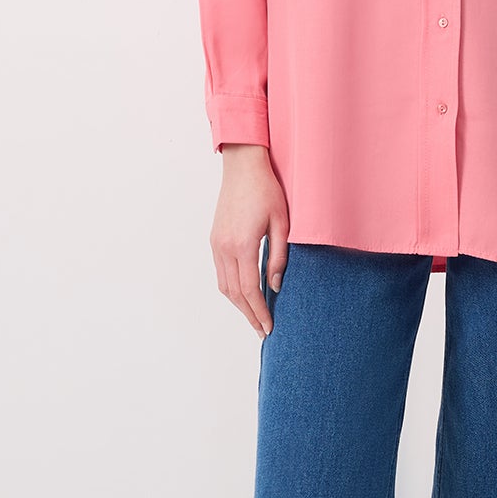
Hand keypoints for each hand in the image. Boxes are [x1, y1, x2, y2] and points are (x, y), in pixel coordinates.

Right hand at [210, 145, 288, 338]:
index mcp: (242, 244)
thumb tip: (274, 286)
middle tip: (262, 330)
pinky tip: (244, 294)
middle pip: (234, 293)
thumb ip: (279, 257)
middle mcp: (224, 247)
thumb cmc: (267, 190)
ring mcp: (216, 244)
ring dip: (238, 304)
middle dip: (249, 314)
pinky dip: (231, 289)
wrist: (243, 167)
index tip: (268, 327)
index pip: (249, 290)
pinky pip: (220, 272)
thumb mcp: (282, 223)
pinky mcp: (215, 239)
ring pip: (224, 285)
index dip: (259, 312)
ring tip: (254, 316)